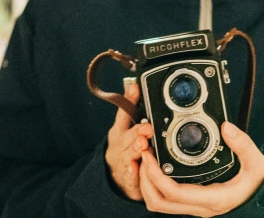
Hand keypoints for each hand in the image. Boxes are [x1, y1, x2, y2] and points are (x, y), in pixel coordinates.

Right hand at [105, 83, 153, 200]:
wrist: (116, 179)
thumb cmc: (126, 150)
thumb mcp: (127, 130)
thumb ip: (132, 110)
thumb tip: (136, 85)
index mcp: (120, 130)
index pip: (124, 111)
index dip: (129, 99)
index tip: (136, 88)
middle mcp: (119, 144)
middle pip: (127, 135)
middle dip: (137, 131)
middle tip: (147, 128)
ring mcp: (121, 161)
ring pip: (128, 154)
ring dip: (135, 149)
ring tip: (142, 145)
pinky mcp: (125, 177)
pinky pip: (129, 175)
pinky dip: (131, 172)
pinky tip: (134, 168)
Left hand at [139, 121, 263, 216]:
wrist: (262, 196)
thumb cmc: (258, 182)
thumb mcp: (256, 163)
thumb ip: (243, 144)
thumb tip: (226, 128)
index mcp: (212, 199)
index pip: (174, 194)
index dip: (155, 176)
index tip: (149, 156)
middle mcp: (199, 207)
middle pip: (158, 202)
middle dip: (144, 179)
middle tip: (142, 155)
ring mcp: (194, 206)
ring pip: (159, 204)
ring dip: (146, 183)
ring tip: (145, 159)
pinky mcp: (192, 201)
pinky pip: (165, 199)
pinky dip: (154, 184)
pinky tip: (155, 166)